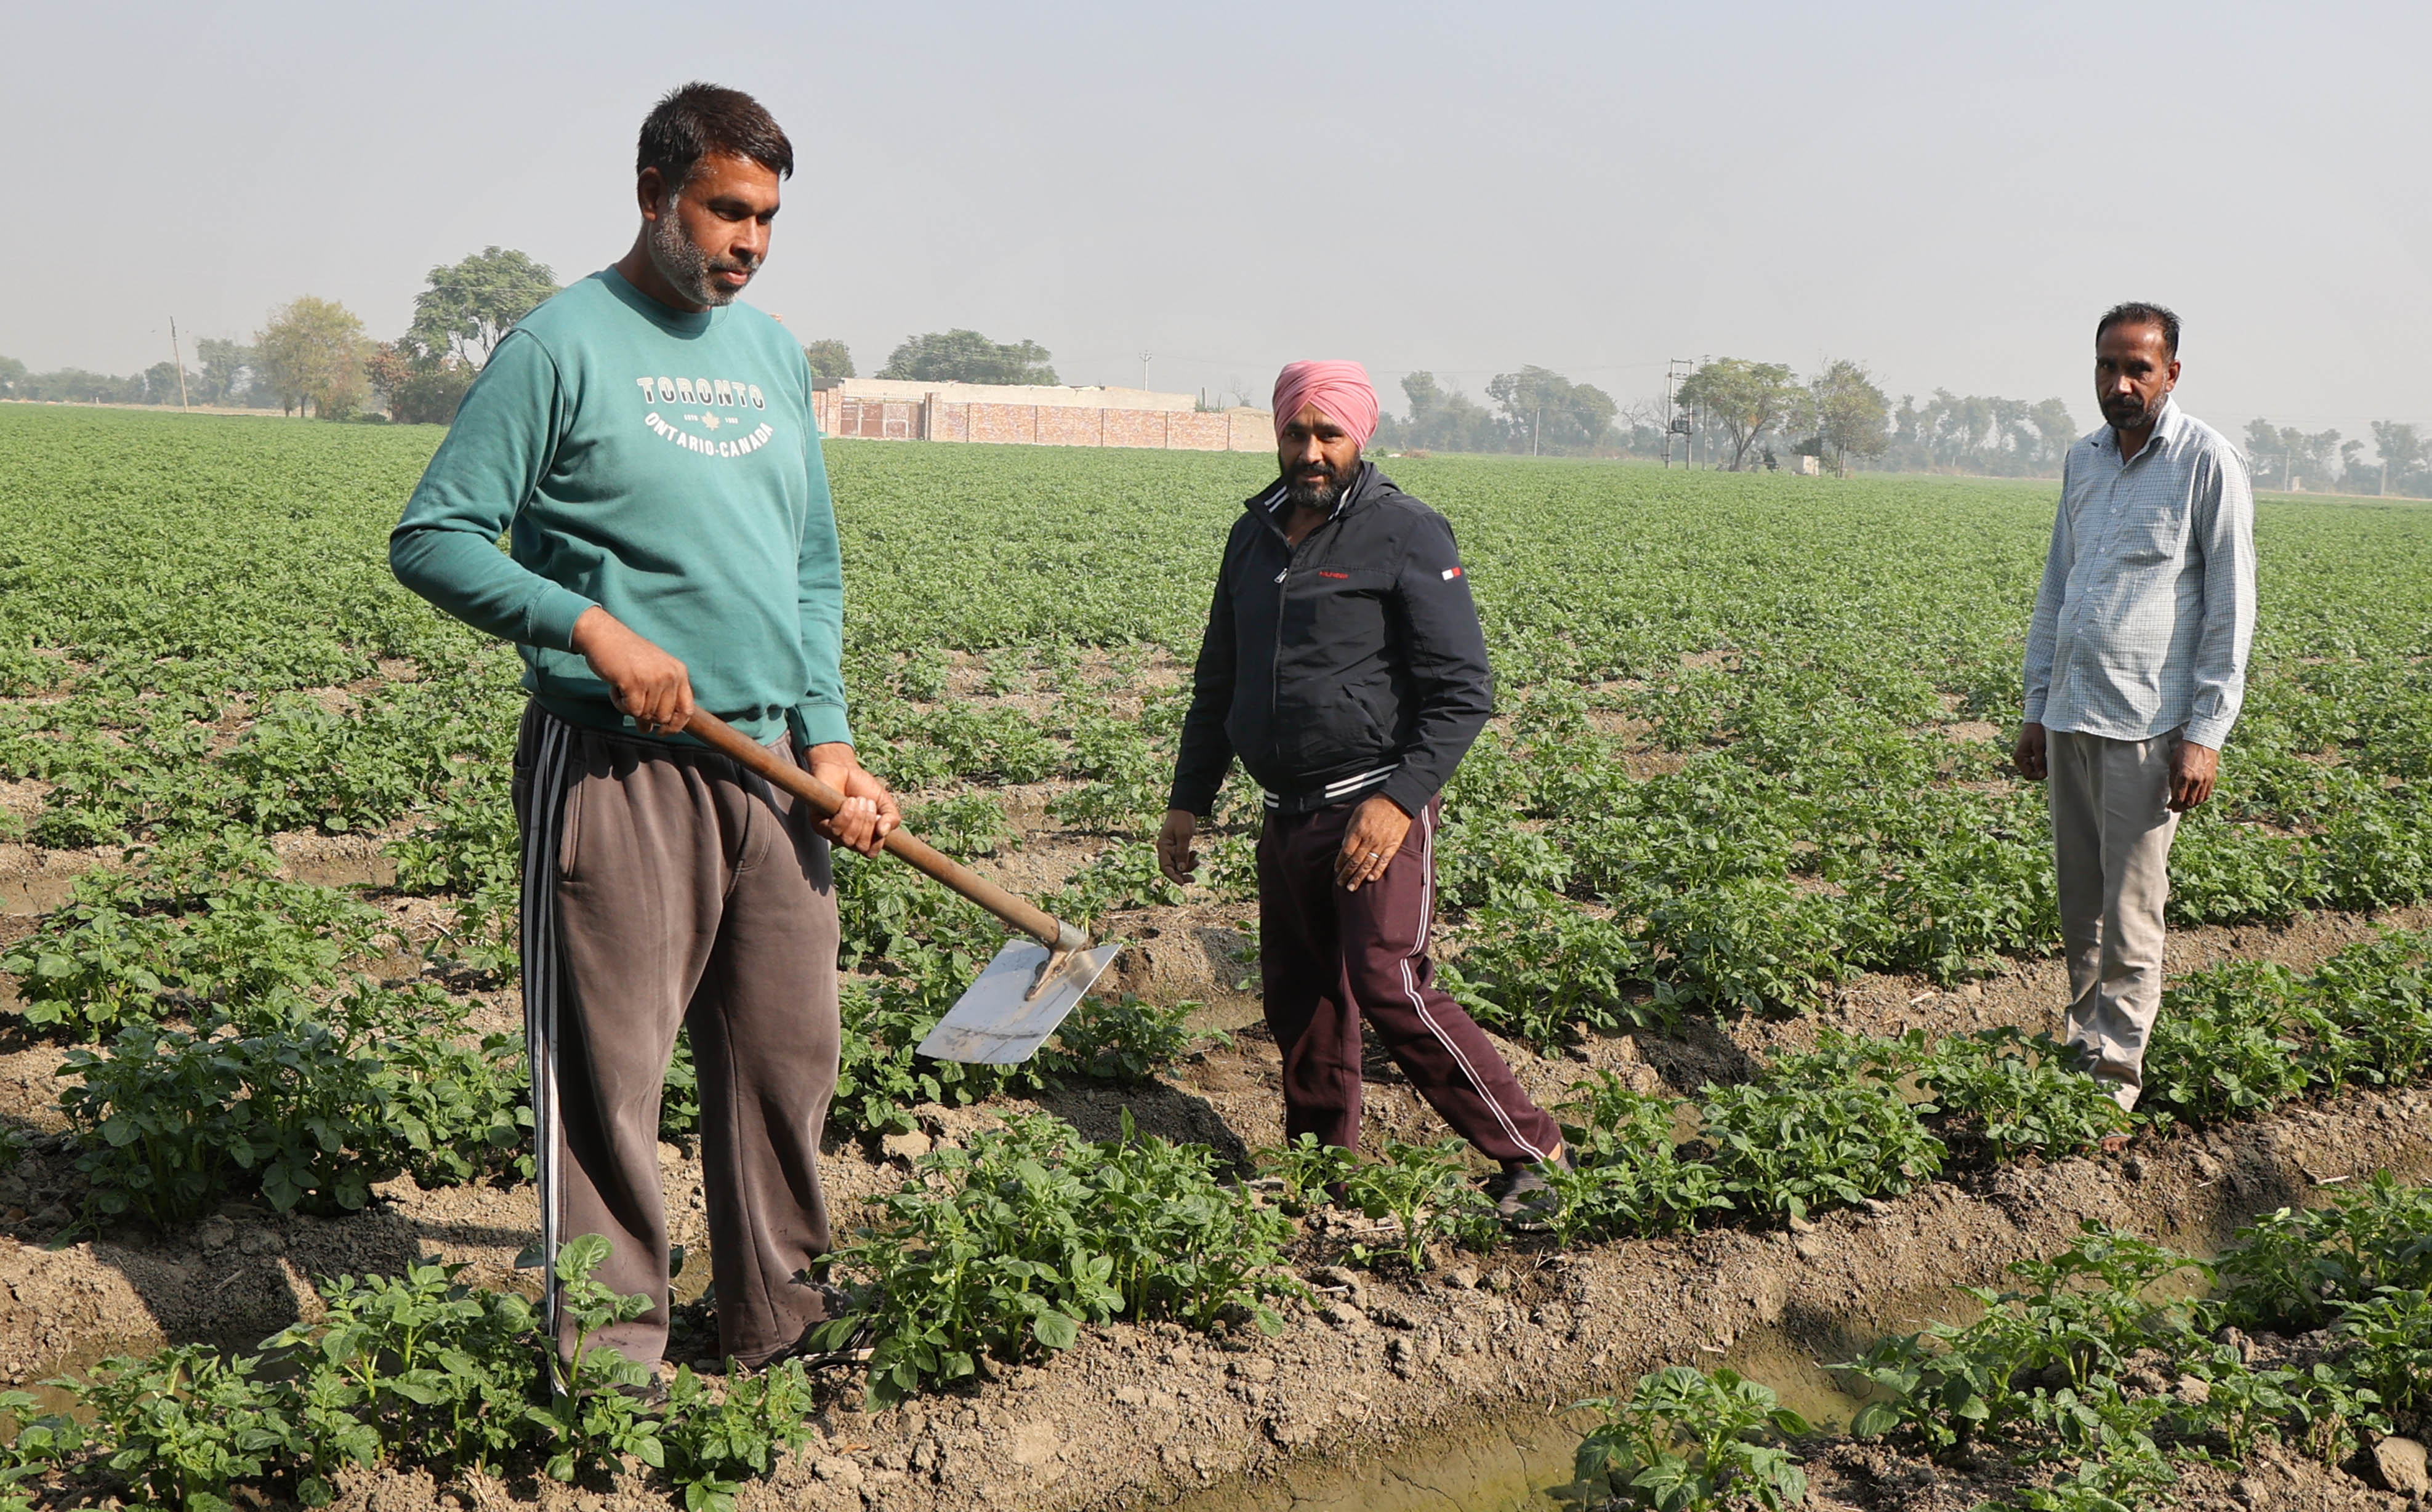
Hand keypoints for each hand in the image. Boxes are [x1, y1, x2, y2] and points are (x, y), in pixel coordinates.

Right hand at [571, 606, 692, 736]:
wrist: (603, 635)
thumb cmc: (626, 656)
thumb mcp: (650, 674)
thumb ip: (656, 700)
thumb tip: (649, 730)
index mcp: (679, 672)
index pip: (687, 710)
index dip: (675, 726)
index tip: (662, 732)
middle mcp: (670, 675)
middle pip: (663, 717)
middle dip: (645, 714)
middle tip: (631, 697)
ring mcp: (654, 679)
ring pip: (645, 715)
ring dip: (629, 707)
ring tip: (623, 686)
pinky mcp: (635, 683)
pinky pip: (631, 711)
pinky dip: (619, 704)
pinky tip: (616, 687)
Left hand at [808, 743, 898, 856]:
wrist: (842, 768)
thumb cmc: (862, 786)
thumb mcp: (884, 801)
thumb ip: (892, 817)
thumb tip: (884, 832)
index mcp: (863, 836)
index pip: (871, 852)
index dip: (878, 840)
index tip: (880, 818)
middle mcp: (847, 838)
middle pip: (860, 846)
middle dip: (868, 823)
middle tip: (868, 803)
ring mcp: (832, 833)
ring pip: (847, 839)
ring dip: (858, 818)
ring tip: (859, 800)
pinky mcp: (818, 824)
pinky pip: (834, 829)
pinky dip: (845, 815)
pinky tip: (848, 802)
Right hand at [1157, 809, 1198, 886]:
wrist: (1185, 809)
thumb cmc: (1182, 820)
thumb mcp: (1184, 835)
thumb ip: (1182, 852)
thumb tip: (1182, 869)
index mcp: (1163, 847)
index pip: (1165, 867)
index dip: (1172, 876)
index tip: (1182, 883)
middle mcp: (1165, 850)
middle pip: (1171, 868)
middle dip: (1181, 874)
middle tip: (1193, 879)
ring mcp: (1171, 850)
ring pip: (1177, 865)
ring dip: (1188, 866)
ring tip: (1197, 861)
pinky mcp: (1177, 848)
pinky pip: (1182, 859)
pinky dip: (1189, 860)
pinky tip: (1195, 854)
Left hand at [1335, 796, 1411, 892]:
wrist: (1398, 802)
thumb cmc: (1374, 806)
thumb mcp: (1356, 813)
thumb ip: (1349, 830)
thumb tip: (1344, 846)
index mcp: (1359, 830)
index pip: (1346, 851)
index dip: (1340, 863)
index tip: (1336, 870)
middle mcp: (1369, 839)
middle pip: (1355, 861)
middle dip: (1346, 874)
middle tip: (1340, 883)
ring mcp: (1382, 844)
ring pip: (1368, 864)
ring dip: (1358, 877)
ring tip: (1351, 887)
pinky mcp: (1393, 846)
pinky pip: (1384, 862)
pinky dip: (1377, 871)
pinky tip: (1370, 879)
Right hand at [2013, 721, 2047, 781]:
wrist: (2034, 721)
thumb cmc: (2036, 732)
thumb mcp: (2039, 746)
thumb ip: (2039, 761)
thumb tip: (2042, 775)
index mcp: (2019, 757)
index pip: (2028, 775)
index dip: (2038, 776)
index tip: (2047, 772)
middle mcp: (2019, 759)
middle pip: (2030, 773)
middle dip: (2040, 771)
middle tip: (2049, 763)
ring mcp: (2023, 757)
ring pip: (2033, 769)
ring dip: (2041, 767)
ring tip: (2047, 758)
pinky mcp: (2028, 755)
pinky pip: (2034, 764)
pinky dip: (2041, 763)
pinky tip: (2045, 756)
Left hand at [2169, 738, 2219, 811]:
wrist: (2202, 741)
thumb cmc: (2184, 750)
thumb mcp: (2173, 764)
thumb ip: (2173, 780)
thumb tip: (2173, 793)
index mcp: (2185, 776)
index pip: (2178, 797)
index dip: (2173, 804)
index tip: (2169, 806)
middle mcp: (2197, 780)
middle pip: (2189, 802)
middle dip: (2181, 807)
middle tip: (2175, 809)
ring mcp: (2206, 780)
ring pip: (2199, 800)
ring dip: (2190, 806)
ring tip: (2184, 806)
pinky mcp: (2212, 779)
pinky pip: (2207, 795)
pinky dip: (2200, 800)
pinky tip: (2194, 801)